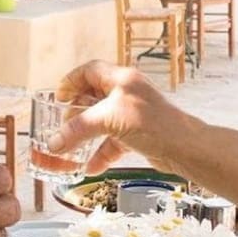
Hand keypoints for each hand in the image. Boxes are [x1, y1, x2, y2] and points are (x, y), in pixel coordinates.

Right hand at [48, 60, 190, 175]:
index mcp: (121, 79)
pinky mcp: (137, 134)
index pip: (90, 70)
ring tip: (70, 147)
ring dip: (85, 135)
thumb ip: (78, 129)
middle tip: (63, 124)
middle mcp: (127, 93)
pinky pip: (112, 141)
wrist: (184, 148)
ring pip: (101, 121)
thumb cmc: (153, 124)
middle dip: (75, 113)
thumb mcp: (108, 120)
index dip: (71, 81)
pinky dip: (100, 153)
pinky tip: (90, 166)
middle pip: (93, 97)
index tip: (59, 97)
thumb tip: (54, 142)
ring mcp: (132, 114)